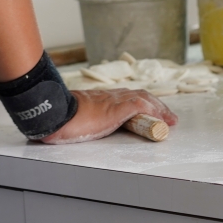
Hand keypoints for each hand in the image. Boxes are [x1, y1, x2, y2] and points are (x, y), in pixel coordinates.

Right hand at [40, 89, 178, 144]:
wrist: (53, 112)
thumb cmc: (60, 117)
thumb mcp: (76, 118)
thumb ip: (84, 118)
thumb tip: (79, 127)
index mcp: (102, 98)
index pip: (129, 96)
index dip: (144, 103)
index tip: (154, 112)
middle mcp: (111, 96)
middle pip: (141, 95)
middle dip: (157, 106)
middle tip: (169, 117)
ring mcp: (114, 101)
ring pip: (143, 99)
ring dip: (159, 109)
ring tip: (169, 120)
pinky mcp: (116, 109)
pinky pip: (140, 107)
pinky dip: (152, 112)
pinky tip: (160, 120)